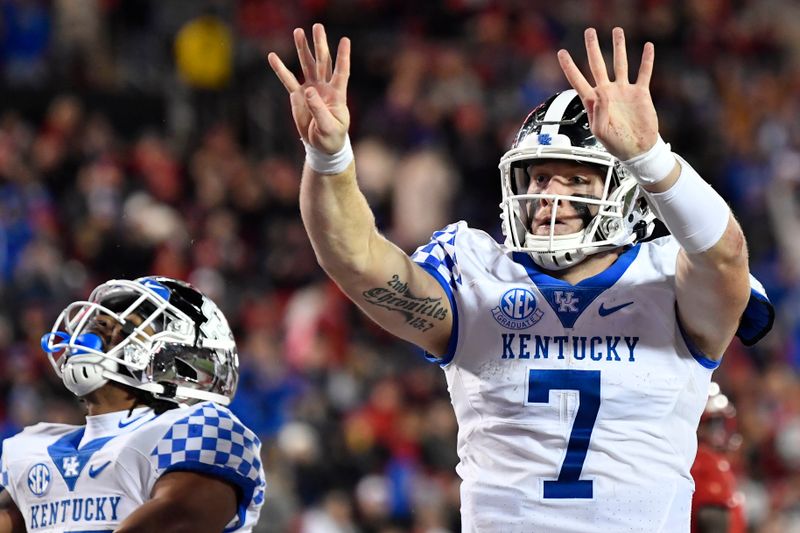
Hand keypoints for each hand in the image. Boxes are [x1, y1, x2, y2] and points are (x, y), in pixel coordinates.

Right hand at [268, 23, 350, 153]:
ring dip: (303, 49)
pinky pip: (288, 80)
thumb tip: (308, 91)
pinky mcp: (299, 96)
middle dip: (320, 44)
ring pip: (307, 66)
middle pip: (323, 62)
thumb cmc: (331, 137)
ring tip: (298, 31)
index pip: (341, 72)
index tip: (345, 40)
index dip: (343, 57)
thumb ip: (319, 109)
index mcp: (337, 95)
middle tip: (317, 26)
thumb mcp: (328, 127)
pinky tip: (272, 56)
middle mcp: (325, 88)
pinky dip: (280, 69)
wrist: (322, 146)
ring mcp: (311, 90)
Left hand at [557, 27, 658, 160]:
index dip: (569, 67)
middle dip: (593, 48)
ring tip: (617, 31)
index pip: (578, 80)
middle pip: (598, 65)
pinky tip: (647, 47)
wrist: (638, 149)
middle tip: (589, 31)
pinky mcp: (640, 93)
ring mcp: (624, 91)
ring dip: (619, 47)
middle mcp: (608, 92)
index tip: (562, 52)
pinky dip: (646, 60)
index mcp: (594, 102)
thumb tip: (600, 94)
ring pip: (620, 63)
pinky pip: (644, 72)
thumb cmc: (616, 144)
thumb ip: (598, 113)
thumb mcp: (601, 133)